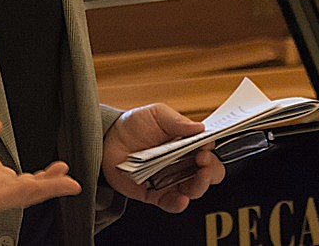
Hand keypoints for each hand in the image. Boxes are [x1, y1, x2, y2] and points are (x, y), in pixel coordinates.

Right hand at [0, 106, 80, 213]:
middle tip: (70, 184)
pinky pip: (20, 183)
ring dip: (45, 187)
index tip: (35, 184)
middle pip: (12, 199)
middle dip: (42, 193)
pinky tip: (57, 170)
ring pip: (19, 193)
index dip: (15, 195)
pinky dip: (40, 179)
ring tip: (68, 178)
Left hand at [102, 103, 225, 212]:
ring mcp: (170, 179)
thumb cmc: (134, 125)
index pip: (208, 150)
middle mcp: (182, 163)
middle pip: (208, 173)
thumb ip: (176, 120)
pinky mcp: (155, 193)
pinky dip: (178, 204)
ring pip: (194, 189)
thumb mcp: (156, 114)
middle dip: (211, 170)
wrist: (107, 139)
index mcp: (187, 143)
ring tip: (197, 179)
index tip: (205, 148)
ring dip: (199, 186)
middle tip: (203, 161)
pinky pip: (171, 203)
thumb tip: (199, 127)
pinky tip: (181, 199)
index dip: (211, 151)